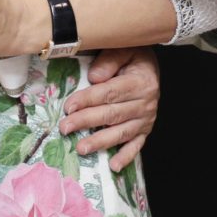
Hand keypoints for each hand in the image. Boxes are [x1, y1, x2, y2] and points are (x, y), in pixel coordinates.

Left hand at [64, 46, 159, 170]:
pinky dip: (126, 156)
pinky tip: (114, 166)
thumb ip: (110, 60)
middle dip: (86, 122)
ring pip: (121, 132)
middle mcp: (145, 103)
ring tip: (81, 148)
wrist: (152, 68)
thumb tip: (93, 77)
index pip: (109, 93)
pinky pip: (136, 145)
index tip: (68, 106)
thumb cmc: (133, 57)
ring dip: (101, 142)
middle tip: (65, 128)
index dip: (88, 100)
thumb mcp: (124, 50)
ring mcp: (146, 119)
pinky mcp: (145, 130)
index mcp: (139, 82)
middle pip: (112, 114)